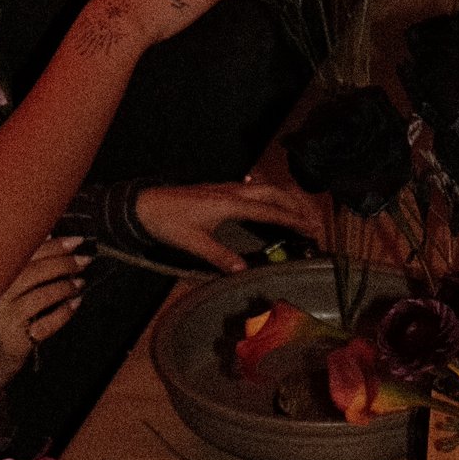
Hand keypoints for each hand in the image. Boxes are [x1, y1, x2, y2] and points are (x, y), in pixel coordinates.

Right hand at [0, 235, 85, 375]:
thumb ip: (19, 266)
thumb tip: (46, 237)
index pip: (27, 255)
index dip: (54, 246)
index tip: (76, 241)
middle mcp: (0, 295)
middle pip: (36, 272)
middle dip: (64, 263)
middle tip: (84, 260)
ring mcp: (9, 317)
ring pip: (42, 295)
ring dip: (65, 286)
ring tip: (80, 282)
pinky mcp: (18, 339)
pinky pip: (46, 324)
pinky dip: (63, 313)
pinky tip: (75, 304)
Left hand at [131, 174, 329, 271]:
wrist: (144, 204)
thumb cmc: (167, 221)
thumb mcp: (193, 242)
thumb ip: (219, 256)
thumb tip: (243, 271)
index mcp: (229, 203)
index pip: (269, 211)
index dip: (293, 220)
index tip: (312, 229)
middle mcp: (231, 192)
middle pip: (274, 193)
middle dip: (297, 206)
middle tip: (314, 223)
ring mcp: (226, 188)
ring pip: (265, 189)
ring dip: (285, 200)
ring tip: (300, 214)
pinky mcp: (219, 190)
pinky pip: (253, 190)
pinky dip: (270, 197)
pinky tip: (271, 204)